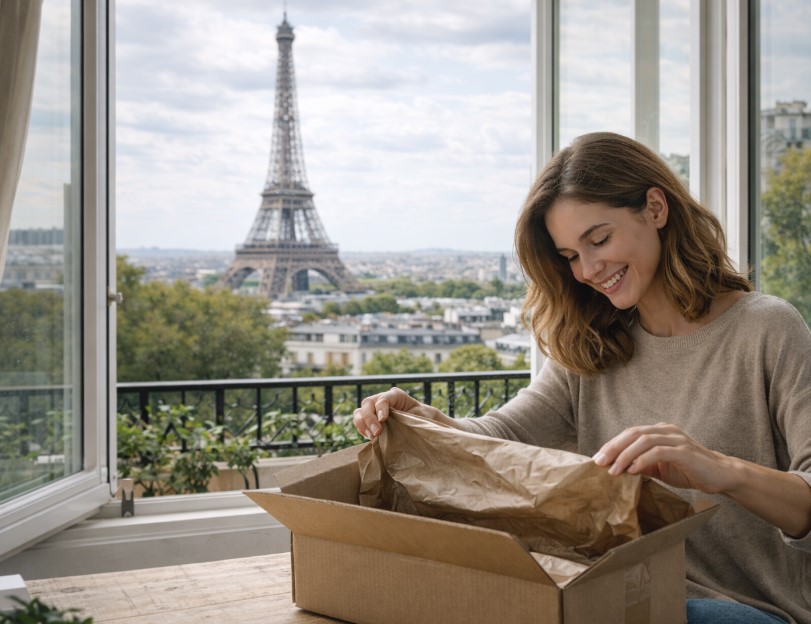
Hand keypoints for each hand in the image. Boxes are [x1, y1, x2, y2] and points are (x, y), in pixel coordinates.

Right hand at [352, 387, 425, 438]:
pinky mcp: (370, 421)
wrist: (422, 424)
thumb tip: (397, 427)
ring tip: (372, 436)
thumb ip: (408, 418)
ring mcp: (374, 409)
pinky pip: (359, 423)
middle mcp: (382, 399)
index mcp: (396, 395)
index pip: (383, 398)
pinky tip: (371, 438)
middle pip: (367, 403)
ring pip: (359, 412)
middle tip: (377, 432)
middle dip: (369, 418)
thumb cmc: (423, 418)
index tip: (383, 420)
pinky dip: (362, 430)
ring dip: (363, 425)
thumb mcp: (420, 415)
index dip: (381, 408)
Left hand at [592, 422, 733, 493]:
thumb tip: (617, 468)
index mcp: (659, 432)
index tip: (597, 459)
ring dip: (625, 455)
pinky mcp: (685, 451)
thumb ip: (641, 465)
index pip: (630, 434)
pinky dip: (643, 460)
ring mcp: (676, 439)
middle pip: (633, 433)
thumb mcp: (660, 468)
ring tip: (613, 471)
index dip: (612, 444)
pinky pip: (659, 451)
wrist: (721, 476)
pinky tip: (633, 470)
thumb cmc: (690, 471)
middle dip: (614, 447)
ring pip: (644, 440)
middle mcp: (666, 430)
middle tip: (599, 462)